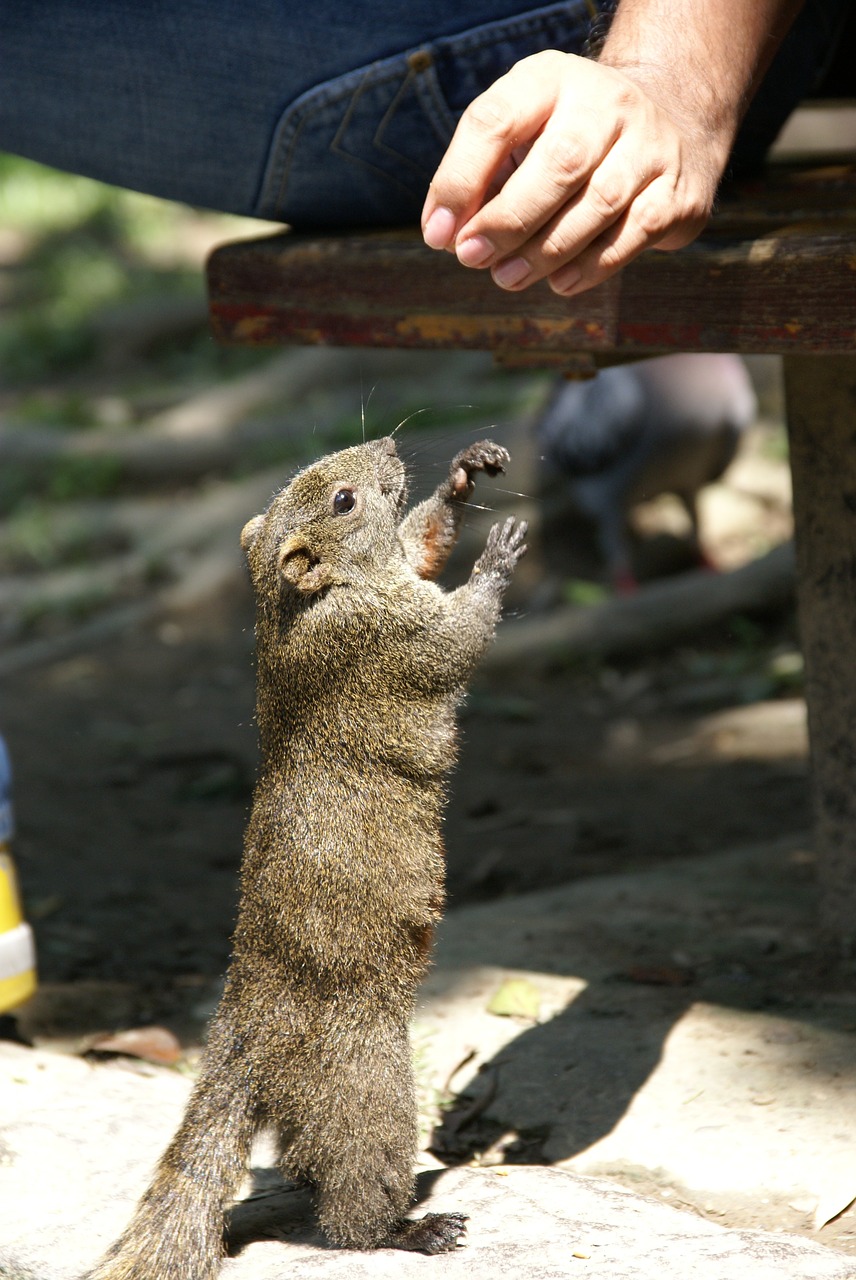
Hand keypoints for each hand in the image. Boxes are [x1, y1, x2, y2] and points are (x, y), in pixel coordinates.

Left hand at [421, 51, 726, 297]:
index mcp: (553, 79)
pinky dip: (589, 267)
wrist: (669, 125)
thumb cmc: (569, 139)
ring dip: (544, 252)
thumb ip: (482, 179)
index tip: (439, 234)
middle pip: (558, 163)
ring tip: (508, 277)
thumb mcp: (523, 135)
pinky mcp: (677, 193)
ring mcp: (652, 146)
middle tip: (473, 258)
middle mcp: (609, 103)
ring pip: (597, 205)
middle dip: (508, 221)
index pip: (497, 120)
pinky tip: (558, 281)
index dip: (460, 180)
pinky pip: (631, 236)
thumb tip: (447, 236)